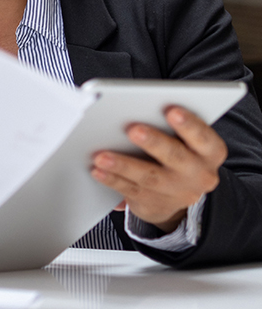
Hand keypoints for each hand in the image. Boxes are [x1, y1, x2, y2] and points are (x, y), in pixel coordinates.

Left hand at [91, 106, 225, 231]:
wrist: (177, 193)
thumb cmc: (178, 152)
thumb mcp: (187, 140)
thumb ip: (173, 126)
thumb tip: (142, 106)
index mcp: (210, 152)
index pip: (204, 137)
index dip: (189, 125)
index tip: (172, 110)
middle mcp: (199, 174)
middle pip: (175, 157)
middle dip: (154, 142)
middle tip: (133, 129)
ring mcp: (176, 191)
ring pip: (149, 176)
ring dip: (123, 165)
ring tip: (101, 155)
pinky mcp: (154, 202)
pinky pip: (130, 190)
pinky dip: (112, 179)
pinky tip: (97, 170)